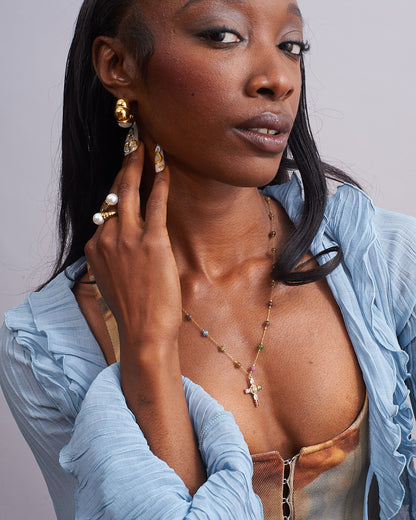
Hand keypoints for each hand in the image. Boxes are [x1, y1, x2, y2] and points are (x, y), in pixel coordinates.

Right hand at [85, 143, 181, 353]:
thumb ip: (117, 256)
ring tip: (147, 145)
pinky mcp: (151, 241)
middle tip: (133, 144)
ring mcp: (127, 238)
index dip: (116, 189)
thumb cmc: (134, 310)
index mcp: (95, 247)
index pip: (106, 210)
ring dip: (139, 164)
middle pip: (113, 192)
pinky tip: (164, 166)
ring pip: (129, 191)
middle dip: (124, 164)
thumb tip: (128, 244)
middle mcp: (106, 237)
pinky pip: (155, 203)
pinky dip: (159, 182)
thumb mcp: (115, 279)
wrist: (143, 333)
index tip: (124, 174)